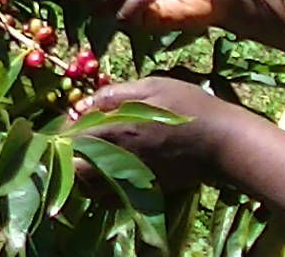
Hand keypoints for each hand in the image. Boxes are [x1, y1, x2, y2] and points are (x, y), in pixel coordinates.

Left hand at [70, 76, 229, 196]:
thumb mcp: (152, 87)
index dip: (62, 130)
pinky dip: (100, 186)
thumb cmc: (188, 107)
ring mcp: (130, 180)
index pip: (70, 139)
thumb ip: (112, 95)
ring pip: (88, 188)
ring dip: (81, 172)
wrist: (222, 143)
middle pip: (73, 169)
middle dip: (67, 154)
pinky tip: (109, 168)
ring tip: (90, 153)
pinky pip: (109, 197)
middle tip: (75, 138)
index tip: (68, 121)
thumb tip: (81, 103)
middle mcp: (117, 161)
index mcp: (115, 132)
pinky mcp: (142, 191)